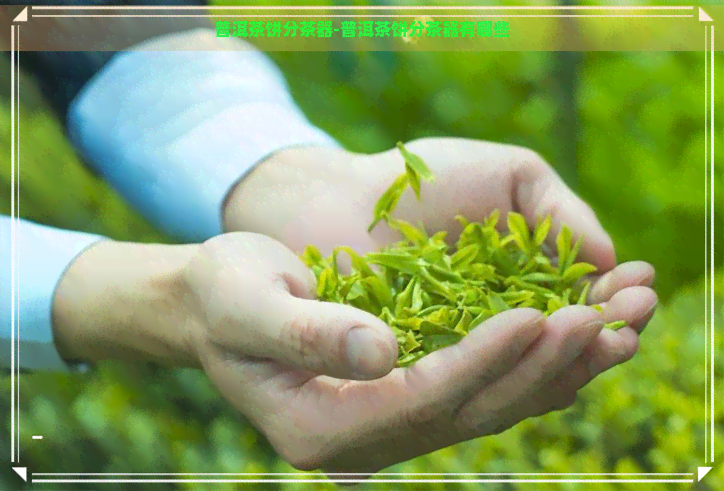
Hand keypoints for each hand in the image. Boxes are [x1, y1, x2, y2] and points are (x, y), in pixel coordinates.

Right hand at [217, 138, 657, 474]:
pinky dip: (530, 365)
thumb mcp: (248, 305)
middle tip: (599, 320)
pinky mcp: (406, 398)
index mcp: (320, 426)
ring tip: (611, 327)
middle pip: (468, 412)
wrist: (215, 304)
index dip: (479, 361)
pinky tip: (572, 336)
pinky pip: (480, 391)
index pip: (418, 399)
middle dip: (536, 368)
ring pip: (487, 407)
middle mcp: (362, 439)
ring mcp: (388, 424)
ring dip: (552, 370)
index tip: (535, 316)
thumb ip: (308, 333)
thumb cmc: (224, 295)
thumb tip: (382, 353)